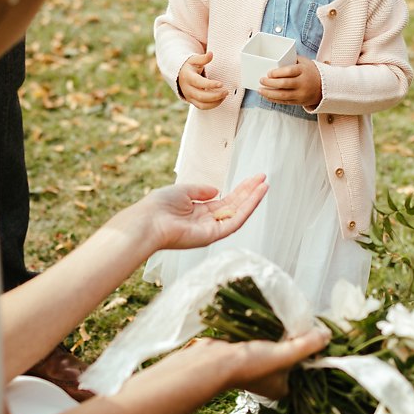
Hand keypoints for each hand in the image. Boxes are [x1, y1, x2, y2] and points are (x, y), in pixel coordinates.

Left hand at [136, 175, 267, 251]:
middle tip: (263, 178)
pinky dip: (248, 208)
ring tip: (264, 184)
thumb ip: (200, 190)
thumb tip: (217, 189)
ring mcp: (211, 229)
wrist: (148, 221)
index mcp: (198, 211)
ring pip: (238, 213)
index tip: (252, 179)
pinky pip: (235, 221)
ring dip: (252, 199)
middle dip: (249, 192)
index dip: (239, 190)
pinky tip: (257, 195)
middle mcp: (207, 221)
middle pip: (234, 205)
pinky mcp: (213, 235)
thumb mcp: (182, 191)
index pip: (224, 200)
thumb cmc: (159, 206)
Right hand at [178, 52, 227, 109]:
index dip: (210, 84)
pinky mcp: (192, 101)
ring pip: (202, 104)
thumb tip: (210, 54)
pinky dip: (212, 105)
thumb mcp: (194, 60)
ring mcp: (189, 96)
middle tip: (226, 91)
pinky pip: (202, 107)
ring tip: (224, 96)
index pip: (199, 83)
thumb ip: (203, 58)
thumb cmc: (189, 67)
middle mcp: (187, 89)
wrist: (180, 75)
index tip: (221, 84)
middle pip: (201, 96)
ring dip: (215, 102)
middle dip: (215, 95)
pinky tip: (219, 99)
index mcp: (188, 77)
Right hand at [193, 326, 330, 399]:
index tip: (318, 335)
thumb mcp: (284, 355)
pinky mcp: (246, 353)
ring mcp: (258, 366)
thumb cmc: (250, 364)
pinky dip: (269, 332)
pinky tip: (273, 319)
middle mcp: (272, 379)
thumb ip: (307, 345)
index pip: (305, 370)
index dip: (313, 353)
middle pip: (292, 358)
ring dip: (283, 335)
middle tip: (306, 325)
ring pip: (278, 348)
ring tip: (292, 319)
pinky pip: (264, 341)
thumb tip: (327, 334)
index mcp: (283, 387)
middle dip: (298, 342)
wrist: (212, 361)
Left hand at [258, 57, 321, 107]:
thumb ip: (292, 59)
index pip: (289, 71)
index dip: (277, 73)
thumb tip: (276, 57)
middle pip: (284, 84)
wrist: (324, 87)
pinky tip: (266, 96)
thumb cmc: (311, 72)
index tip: (269, 73)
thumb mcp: (305, 62)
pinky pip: (284, 102)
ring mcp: (301, 94)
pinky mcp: (299, 102)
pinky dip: (274, 99)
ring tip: (260, 90)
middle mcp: (303, 83)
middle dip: (270, 83)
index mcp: (303, 71)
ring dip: (269, 93)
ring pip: (282, 95)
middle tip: (261, 80)